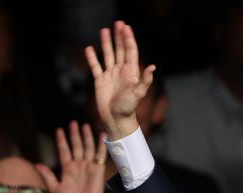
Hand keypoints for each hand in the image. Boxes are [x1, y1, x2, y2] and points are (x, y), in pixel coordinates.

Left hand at [37, 122, 117, 192]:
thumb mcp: (54, 189)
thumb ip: (47, 176)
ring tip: (85, 125)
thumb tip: (37, 164)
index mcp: (68, 169)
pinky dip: (101, 144)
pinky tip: (101, 135)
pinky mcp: (98, 169)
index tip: (59, 130)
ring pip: (88, 147)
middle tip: (73, 122)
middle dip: (74, 134)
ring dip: (86, 136)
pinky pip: (100, 154)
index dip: (62, 140)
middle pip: (77, 146)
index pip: (64, 151)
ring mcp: (89, 166)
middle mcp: (79, 165)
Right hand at [85, 20, 154, 139]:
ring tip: (104, 30)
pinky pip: (95, 67)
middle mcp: (121, 72)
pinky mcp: (101, 82)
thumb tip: (153, 67)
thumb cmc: (129, 108)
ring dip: (106, 43)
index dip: (128, 39)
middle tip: (118, 23)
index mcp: (130, 72)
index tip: (126, 27)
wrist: (116, 120)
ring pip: (108, 55)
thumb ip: (145, 80)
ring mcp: (111, 76)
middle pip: (119, 50)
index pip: (130, 51)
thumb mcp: (138, 93)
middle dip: (119, 37)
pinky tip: (89, 49)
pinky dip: (92, 58)